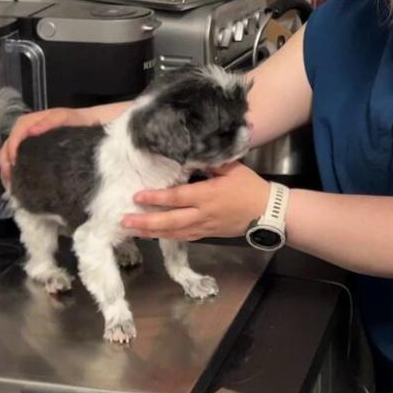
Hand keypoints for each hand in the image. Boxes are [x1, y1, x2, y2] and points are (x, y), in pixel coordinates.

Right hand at [0, 108, 89, 184]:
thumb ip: (48, 122)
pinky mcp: (28, 151)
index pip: (14, 135)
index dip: (11, 149)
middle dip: (5, 163)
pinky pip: (15, 161)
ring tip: (11, 185)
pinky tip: (15, 184)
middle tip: (10, 179)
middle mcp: (23, 132)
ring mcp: (25, 142)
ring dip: (6, 170)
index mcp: (27, 122)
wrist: (83, 123)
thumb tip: (31, 131)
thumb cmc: (73, 120)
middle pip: (6, 147)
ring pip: (7, 156)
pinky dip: (13, 172)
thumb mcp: (63, 117)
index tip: (14, 164)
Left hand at [124, 163, 270, 240]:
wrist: (267, 212)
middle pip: (171, 221)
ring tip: (131, 230)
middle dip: (146, 221)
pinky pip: (183, 238)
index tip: (138, 196)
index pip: (177, 197)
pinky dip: (167, 237)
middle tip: (125, 220)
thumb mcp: (232, 168)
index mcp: (208, 195)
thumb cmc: (249, 187)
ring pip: (174, 233)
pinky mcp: (207, 234)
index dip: (157, 197)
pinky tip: (153, 236)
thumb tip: (188, 155)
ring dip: (152, 232)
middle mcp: (203, 214)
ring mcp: (204, 227)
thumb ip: (209, 162)